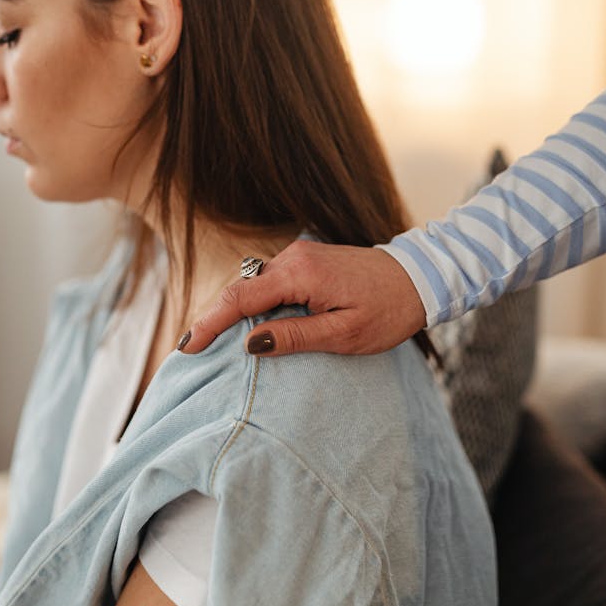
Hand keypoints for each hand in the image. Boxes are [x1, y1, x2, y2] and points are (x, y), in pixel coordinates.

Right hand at [179, 240, 426, 356]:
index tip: (187, 347)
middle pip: (239, 289)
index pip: (241, 298)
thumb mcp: (345, 334)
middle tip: (189, 349)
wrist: (418, 278)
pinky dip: (251, 303)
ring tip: (210, 341)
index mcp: (301, 274)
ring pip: (252, 285)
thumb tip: (251, 343)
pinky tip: (244, 325)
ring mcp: (298, 256)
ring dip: (231, 311)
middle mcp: (294, 258)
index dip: (209, 323)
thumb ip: (296, 336)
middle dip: (212, 318)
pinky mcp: (305, 261)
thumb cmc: (388, 310)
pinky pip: (268, 283)